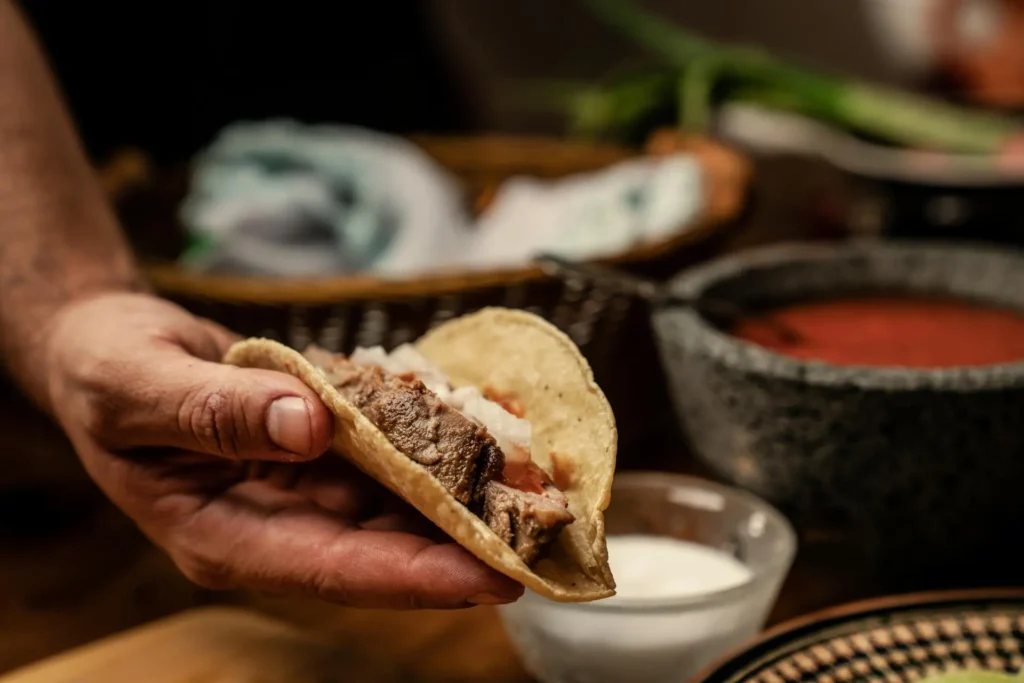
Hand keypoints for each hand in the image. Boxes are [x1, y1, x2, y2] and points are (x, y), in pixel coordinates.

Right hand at [41, 292, 522, 608]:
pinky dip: (431, 446)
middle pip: (381, 551)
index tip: (491, 576)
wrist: (109, 348)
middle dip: (462, 547)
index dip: (413, 577)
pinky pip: (386, 459)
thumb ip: (215, 409)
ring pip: (394, 509)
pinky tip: (480, 431)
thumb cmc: (105, 370)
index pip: (331, 569)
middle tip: (544, 539)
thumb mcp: (138, 385)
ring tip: (534, 489)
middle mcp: (274, 525)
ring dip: (461, 499)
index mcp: (224, 534)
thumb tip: (307, 423)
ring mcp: (299, 493)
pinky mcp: (319, 458)